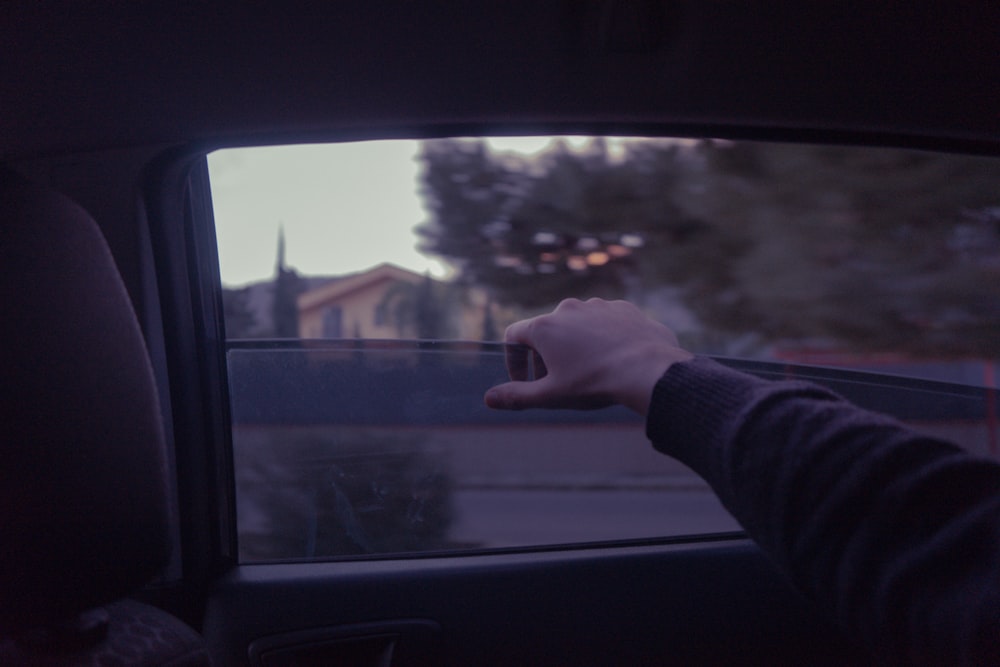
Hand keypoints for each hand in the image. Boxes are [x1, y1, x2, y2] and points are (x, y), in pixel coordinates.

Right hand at [484, 298, 692, 415]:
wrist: (647, 370)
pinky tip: (614, 360)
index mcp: (545, 327)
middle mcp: (568, 309)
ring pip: (577, 326)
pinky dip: (603, 338)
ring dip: (576, 346)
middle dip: (546, 357)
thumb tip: (488, 399)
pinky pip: (605, 322)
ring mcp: (598, 306)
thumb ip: (516, 396)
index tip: (527, 382)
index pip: (514, 336)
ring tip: (590, 371)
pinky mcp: (623, 308)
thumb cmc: (595, 383)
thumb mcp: (551, 395)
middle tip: (559, 382)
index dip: (514, 361)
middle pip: (546, 331)